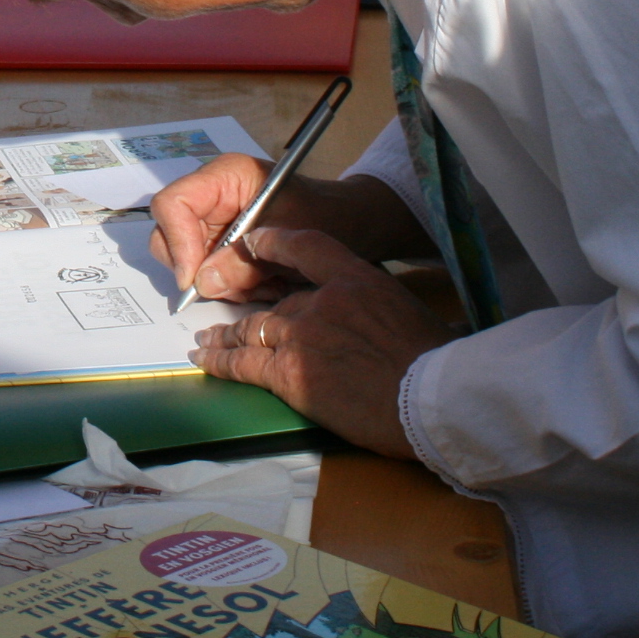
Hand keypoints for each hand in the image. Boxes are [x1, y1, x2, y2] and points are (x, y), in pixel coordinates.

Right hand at [150, 163, 417, 300]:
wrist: (354, 229)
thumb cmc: (329, 218)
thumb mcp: (292, 238)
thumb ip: (247, 259)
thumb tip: (201, 282)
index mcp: (225, 177)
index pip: (173, 204)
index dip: (177, 242)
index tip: (194, 280)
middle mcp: (212, 198)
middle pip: (169, 236)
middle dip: (199, 270)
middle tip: (238, 287)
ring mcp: (214, 225)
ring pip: (187, 264)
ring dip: (223, 284)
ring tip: (265, 285)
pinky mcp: (222, 250)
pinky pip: (209, 278)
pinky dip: (234, 290)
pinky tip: (266, 285)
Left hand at [185, 226, 446, 456]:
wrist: (429, 397)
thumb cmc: (433, 360)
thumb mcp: (407, 312)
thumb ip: (378, 308)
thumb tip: (376, 323)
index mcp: (355, 278)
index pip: (306, 245)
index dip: (274, 241)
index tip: (253, 242)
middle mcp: (322, 299)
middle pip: (274, 301)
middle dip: (246, 311)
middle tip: (223, 319)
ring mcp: (301, 335)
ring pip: (250, 330)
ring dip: (224, 337)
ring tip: (205, 341)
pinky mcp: (289, 372)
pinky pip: (243, 363)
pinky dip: (220, 361)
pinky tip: (205, 360)